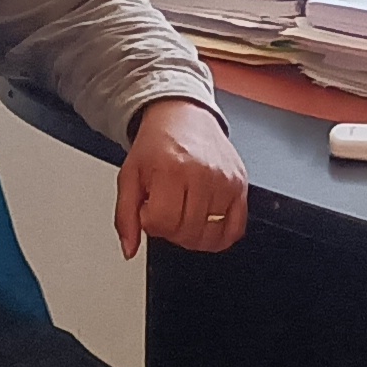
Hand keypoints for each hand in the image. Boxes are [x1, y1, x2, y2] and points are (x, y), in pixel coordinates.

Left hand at [115, 97, 248, 257]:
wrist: (183, 117)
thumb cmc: (156, 145)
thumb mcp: (130, 175)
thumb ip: (125, 215)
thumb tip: (129, 249)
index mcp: (171, 170)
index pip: (162, 223)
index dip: (151, 223)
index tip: (150, 208)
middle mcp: (203, 174)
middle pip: (186, 233)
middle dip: (171, 230)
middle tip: (167, 210)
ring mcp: (225, 181)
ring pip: (210, 236)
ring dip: (193, 235)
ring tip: (184, 214)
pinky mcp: (241, 185)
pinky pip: (235, 229)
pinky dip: (220, 236)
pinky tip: (205, 224)